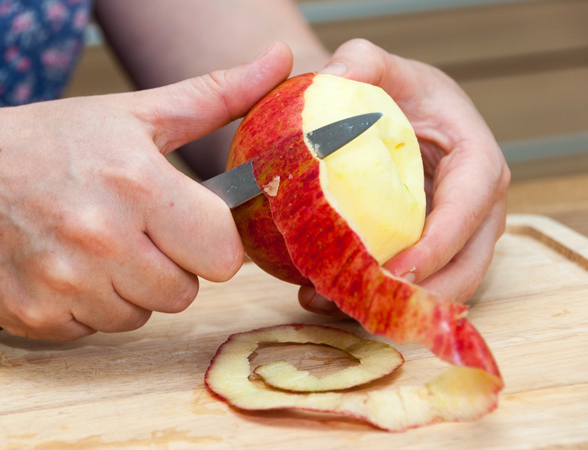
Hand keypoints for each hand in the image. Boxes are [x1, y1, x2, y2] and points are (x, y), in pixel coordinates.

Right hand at [0, 43, 292, 340]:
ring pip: (140, 316)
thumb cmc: (46, 143)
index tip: (185, 225)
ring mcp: (65, 283)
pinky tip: (63, 268)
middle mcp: (101, 237)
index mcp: (137, 184)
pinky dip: (86, 307)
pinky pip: (95, 331)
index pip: (222, 255)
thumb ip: (216, 95)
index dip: (209, 241)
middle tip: (131, 232)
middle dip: (169, 267)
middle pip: (184, 293)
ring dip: (126, 289)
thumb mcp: (132, 113)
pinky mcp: (36, 316)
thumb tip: (281, 60)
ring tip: (92, 246)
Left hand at [299, 39, 509, 315]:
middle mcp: (478, 208)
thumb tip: (334, 79)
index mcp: (477, 160)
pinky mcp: (431, 254)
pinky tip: (320, 298)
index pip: (470, 207)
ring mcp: (457, 237)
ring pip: (439, 289)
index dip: (439, 244)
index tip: (398, 270)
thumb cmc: (394, 91)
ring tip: (323, 302)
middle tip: (356, 302)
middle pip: (466, 266)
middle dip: (417, 295)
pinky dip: (374, 301)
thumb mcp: (379, 65)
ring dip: (389, 307)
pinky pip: (413, 288)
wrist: (392, 114)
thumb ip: (360, 60)